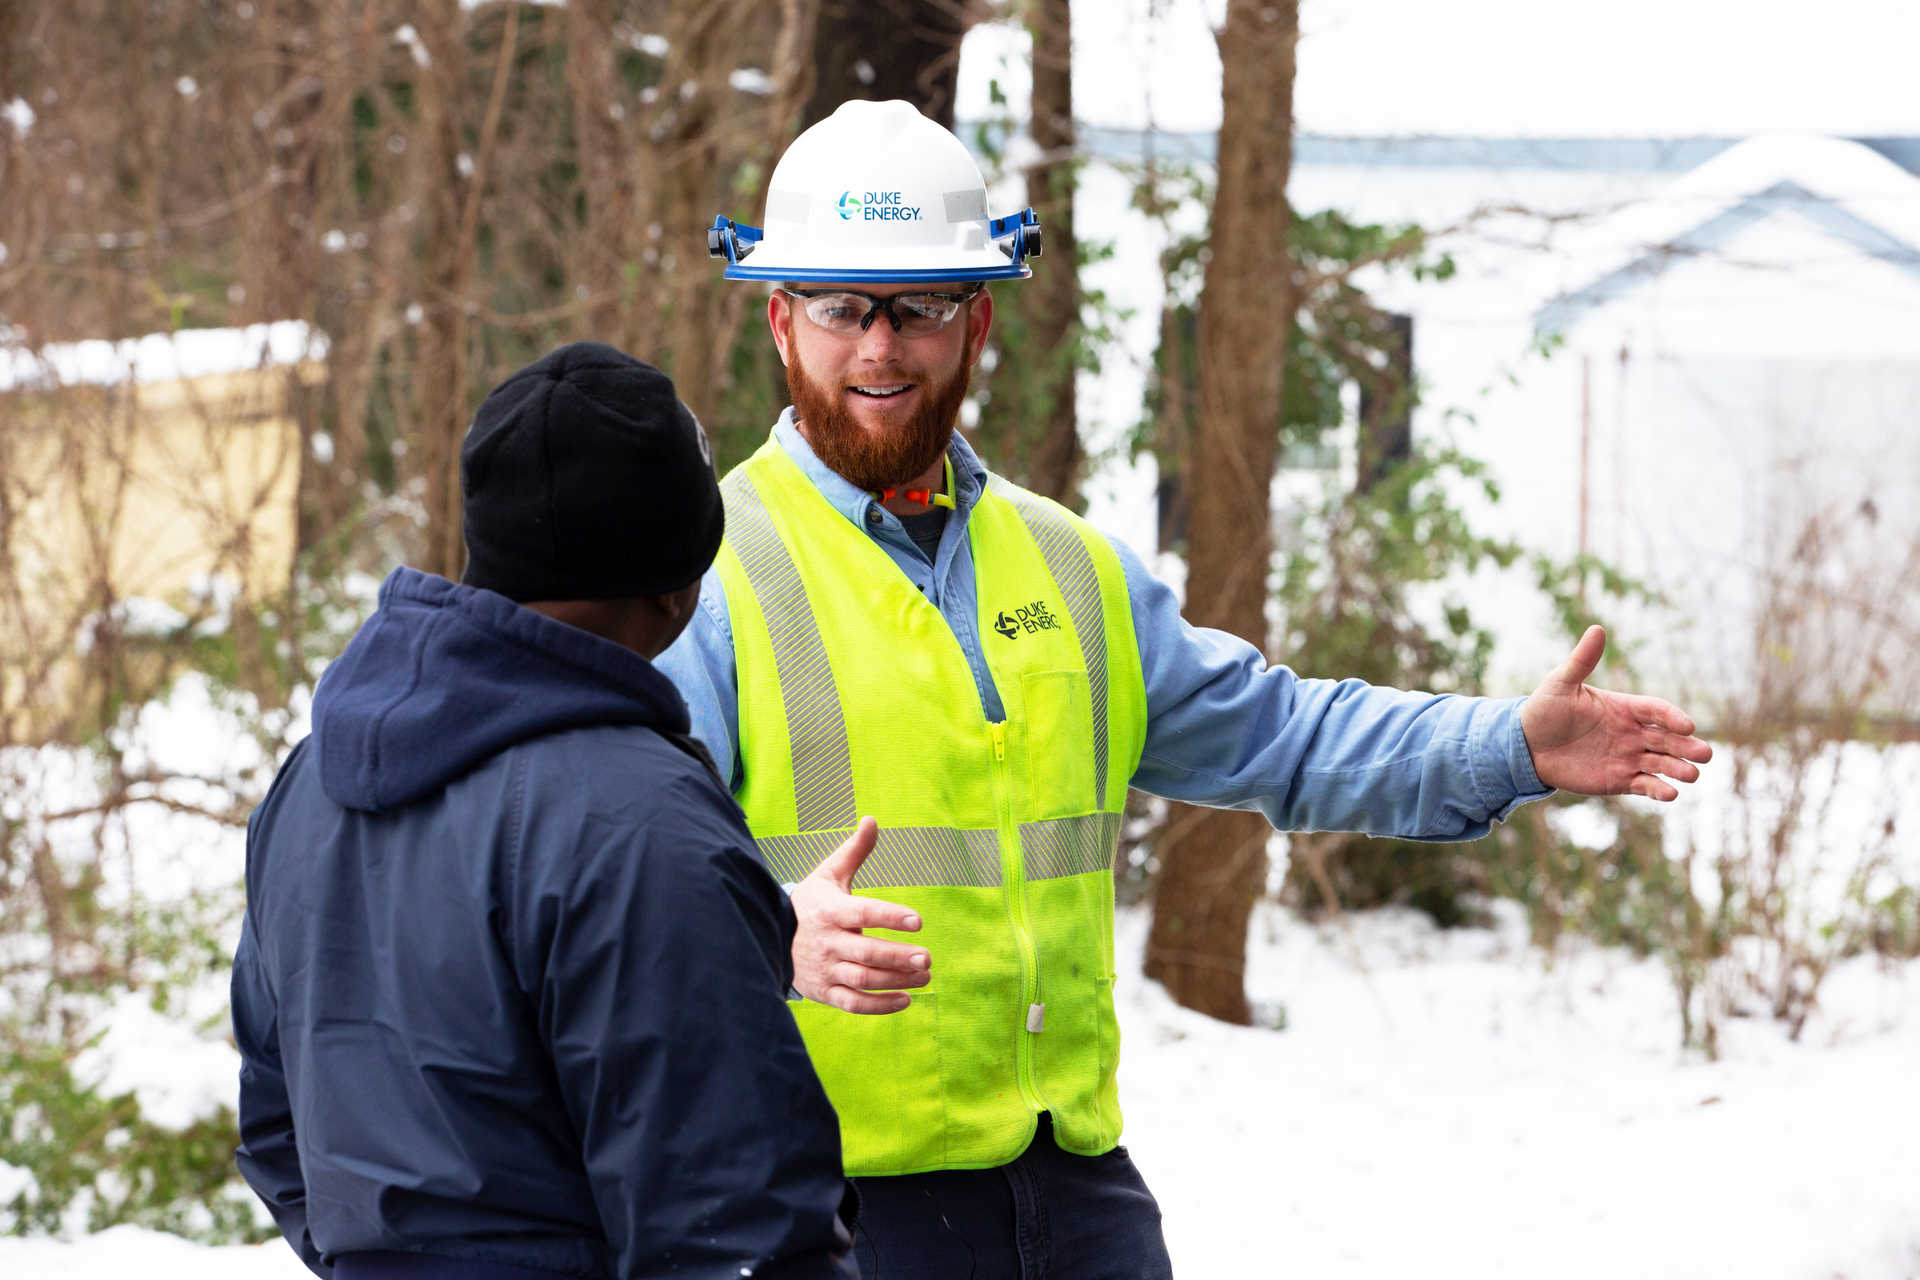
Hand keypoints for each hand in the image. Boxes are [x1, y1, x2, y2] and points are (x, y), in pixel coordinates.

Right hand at [788, 817, 929, 1013]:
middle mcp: (827, 942)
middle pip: (866, 953)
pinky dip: (880, 1006)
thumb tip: (872, 820)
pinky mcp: (824, 992)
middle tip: (927, 958)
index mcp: (830, 911)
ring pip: (863, 980)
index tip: (918, 921)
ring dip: (896, 981)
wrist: (769, 937)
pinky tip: (906, 1000)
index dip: (889, 917)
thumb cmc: (810, 903)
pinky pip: (853, 1004)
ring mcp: (825, 970)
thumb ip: (853, 851)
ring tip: (925, 976)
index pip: (863, 914)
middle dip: (898, 956)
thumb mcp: (828, 875)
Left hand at [1521, 625, 1713, 800]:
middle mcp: (1632, 732)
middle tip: (1705, 754)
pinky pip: (1645, 785)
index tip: (1687, 726)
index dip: (1673, 717)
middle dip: (1687, 746)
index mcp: (1624, 707)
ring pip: (1662, 763)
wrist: (1526, 747)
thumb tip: (1597, 628)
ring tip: (1692, 775)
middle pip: (1668, 738)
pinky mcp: (1619, 780)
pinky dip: (1659, 790)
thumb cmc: (1543, 710)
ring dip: (1679, 768)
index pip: (1657, 710)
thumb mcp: (1560, 683)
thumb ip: (1581, 661)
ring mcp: (1628, 757)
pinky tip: (1670, 793)